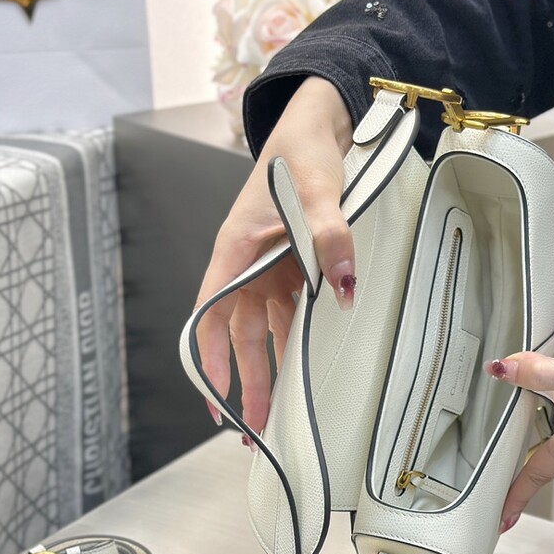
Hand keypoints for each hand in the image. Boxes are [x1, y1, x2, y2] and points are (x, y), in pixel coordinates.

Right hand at [195, 77, 354, 436]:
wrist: (314, 126)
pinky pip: (290, 313)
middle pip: (238, 335)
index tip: (214, 399)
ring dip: (268, 370)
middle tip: (250, 427)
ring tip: (273, 413)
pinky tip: (300, 370)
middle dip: (243, 382)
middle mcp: (246, 266)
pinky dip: (293, 342)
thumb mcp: (315, 189)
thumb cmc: (298, 152)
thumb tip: (346, 287)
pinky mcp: (291, 267)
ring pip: (263, 331)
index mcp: (234, 251)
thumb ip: (330, 236)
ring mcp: (268, 269)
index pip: (210, 316)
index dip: (207, 359)